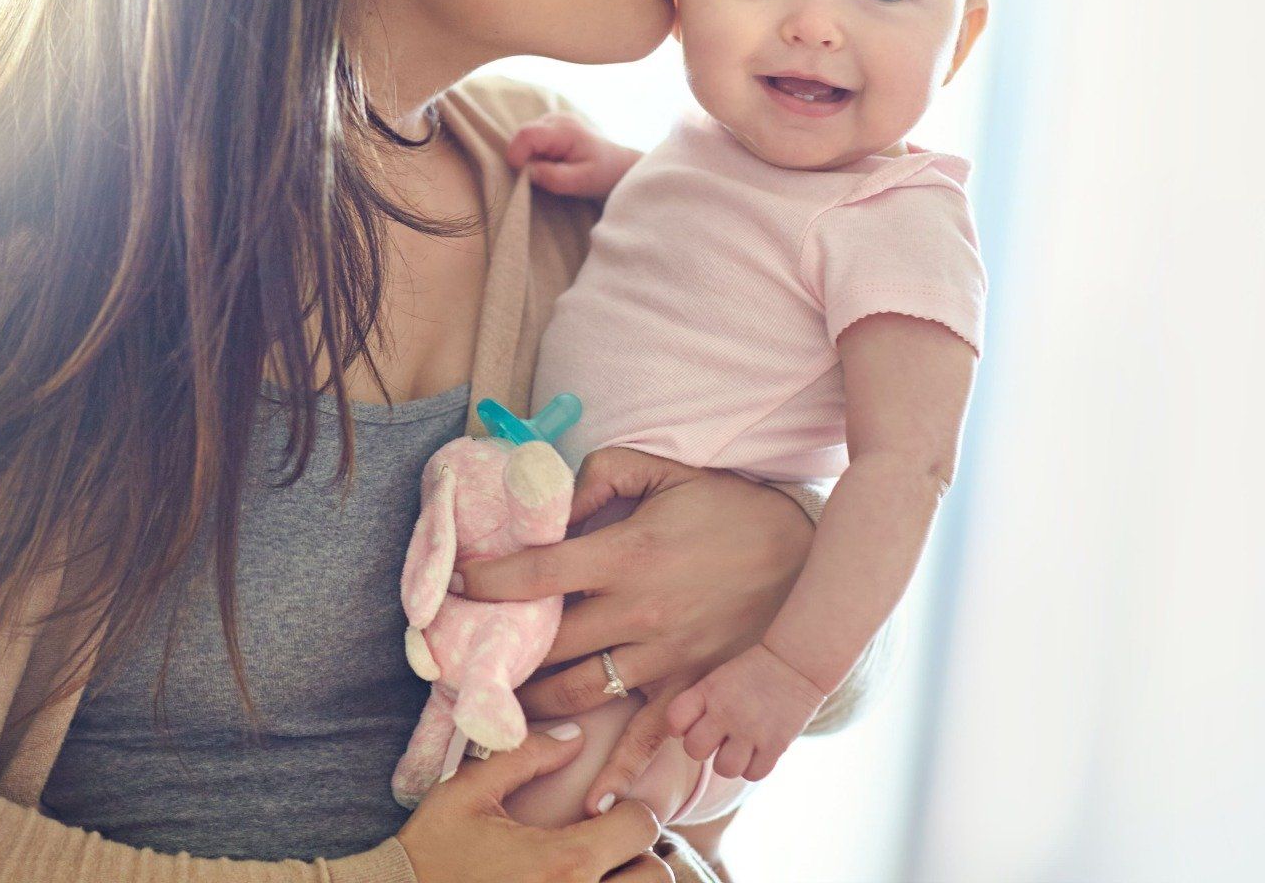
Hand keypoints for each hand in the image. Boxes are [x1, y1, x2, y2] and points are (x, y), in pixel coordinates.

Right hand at [394, 726, 670, 881]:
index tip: (608, 812)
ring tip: (596, 874)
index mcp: (564, 861)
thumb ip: (526, 758)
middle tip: (610, 850)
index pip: (642, 826)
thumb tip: (575, 736)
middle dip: (640, 857)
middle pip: (656, 876)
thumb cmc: (429, 854)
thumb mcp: (467, 793)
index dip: (631, 811)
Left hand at [457, 449, 814, 819]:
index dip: (486, 581)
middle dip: (499, 652)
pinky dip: (623, 767)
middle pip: (547, 643)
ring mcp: (666, 655)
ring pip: (582, 690)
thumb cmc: (733, 509)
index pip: (535, 574)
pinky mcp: (693, 685)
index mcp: (626, 553)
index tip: (455, 588)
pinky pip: (652, 733)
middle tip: (465, 659)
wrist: (808, 555)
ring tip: (508, 703)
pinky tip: (598, 793)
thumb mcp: (668, 473)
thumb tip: (556, 503)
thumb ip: (604, 477)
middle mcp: (637, 610)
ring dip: (537, 701)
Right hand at [506, 112, 641, 199]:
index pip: (526, 134)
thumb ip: (554, 178)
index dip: (517, 155)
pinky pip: (532, 139)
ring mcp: (554, 119)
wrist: (618, 164)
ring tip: (553, 168)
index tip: (524, 176)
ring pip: (526, 138)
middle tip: (544, 175)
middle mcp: (557, 118)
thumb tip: (527, 172)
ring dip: (531, 156)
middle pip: (523, 135)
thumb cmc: (603, 174)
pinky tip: (553, 162)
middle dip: (525, 158)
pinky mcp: (552, 125)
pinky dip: (536, 153)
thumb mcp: (581, 182)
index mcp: (565, 130)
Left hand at [666, 641, 828, 781]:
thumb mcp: (721, 677)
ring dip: (730, 762)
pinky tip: (760, 752)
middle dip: (704, 748)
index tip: (694, 723)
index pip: (675, 720)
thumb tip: (685, 735)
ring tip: (741, 748)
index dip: (681, 727)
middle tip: (719, 738)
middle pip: (695, 750)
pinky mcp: (776, 744)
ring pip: (724, 768)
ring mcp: (751, 730)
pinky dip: (755, 767)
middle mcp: (726, 711)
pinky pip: (754, 774)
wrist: (798, 661)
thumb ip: (701, 704)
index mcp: (709, 690)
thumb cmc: (756, 670)